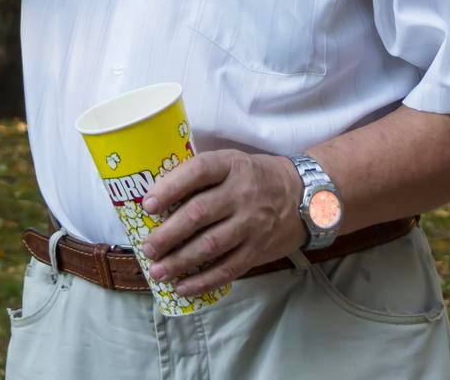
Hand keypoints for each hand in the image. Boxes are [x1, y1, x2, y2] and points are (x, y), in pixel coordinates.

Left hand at [140, 150, 306, 296]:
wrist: (302, 196)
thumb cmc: (253, 177)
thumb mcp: (232, 163)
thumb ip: (202, 176)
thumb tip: (156, 197)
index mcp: (231, 165)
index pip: (198, 171)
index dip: (171, 187)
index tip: (147, 204)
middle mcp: (242, 193)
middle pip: (199, 213)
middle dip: (168, 234)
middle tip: (147, 247)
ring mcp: (251, 224)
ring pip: (211, 245)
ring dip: (180, 261)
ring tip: (157, 271)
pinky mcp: (257, 250)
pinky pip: (228, 269)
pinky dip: (203, 281)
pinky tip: (183, 287)